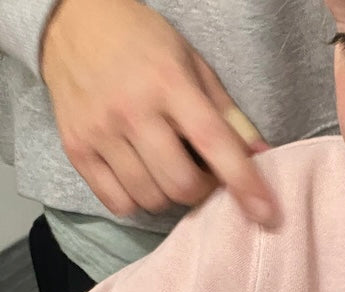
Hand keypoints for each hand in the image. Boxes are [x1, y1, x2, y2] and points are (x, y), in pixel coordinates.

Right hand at [40, 0, 281, 225]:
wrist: (72, 20)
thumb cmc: (144, 44)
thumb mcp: (193, 65)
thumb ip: (228, 114)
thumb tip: (262, 156)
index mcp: (168, 83)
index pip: (213, 143)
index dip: (244, 183)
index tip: (267, 214)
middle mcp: (131, 109)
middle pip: (182, 185)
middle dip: (203, 191)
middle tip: (202, 174)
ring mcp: (99, 131)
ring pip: (151, 198)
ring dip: (170, 196)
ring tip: (169, 169)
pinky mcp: (75, 148)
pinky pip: (117, 202)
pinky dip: (136, 200)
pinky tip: (141, 176)